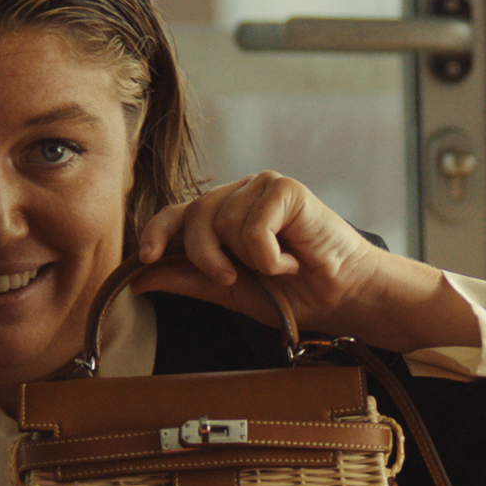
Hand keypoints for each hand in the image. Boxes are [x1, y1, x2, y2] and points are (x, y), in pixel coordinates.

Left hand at [130, 171, 479, 353]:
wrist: (344, 298)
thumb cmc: (296, 294)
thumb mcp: (231, 292)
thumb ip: (189, 280)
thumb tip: (140, 278)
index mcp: (224, 215)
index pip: (177, 215)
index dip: (158, 233)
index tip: (147, 257)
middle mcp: (240, 195)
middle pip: (194, 216)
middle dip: (206, 255)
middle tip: (232, 278)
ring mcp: (262, 187)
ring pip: (222, 221)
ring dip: (249, 258)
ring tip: (279, 267)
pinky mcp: (284, 189)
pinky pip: (251, 224)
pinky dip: (269, 253)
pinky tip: (292, 257)